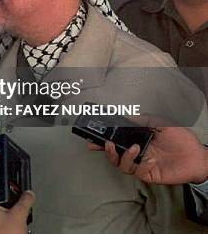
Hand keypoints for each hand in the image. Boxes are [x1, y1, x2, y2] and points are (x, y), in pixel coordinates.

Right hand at [89, 123, 207, 184]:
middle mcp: (137, 153)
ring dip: (123, 156)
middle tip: (103, 144)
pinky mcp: (148, 174)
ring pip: (122, 165)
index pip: (117, 140)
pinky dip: (138, 164)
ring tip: (133, 148)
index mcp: (138, 140)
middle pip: (114, 155)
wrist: (198, 156)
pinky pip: (136, 172)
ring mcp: (142, 164)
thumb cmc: (182, 139)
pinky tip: (145, 158)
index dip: (103, 139)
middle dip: (105, 150)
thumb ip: (145, 119)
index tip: (92, 136)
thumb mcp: (162, 123)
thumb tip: (128, 116)